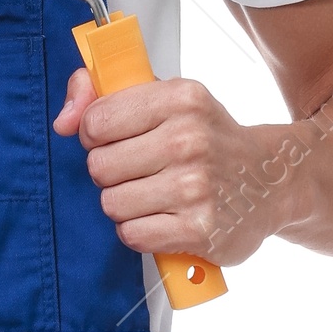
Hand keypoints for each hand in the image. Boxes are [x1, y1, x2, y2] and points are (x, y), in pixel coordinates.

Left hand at [54, 68, 294, 266]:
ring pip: (112, 204)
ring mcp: (195, 187)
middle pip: (99, 166)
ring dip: (125, 206)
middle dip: (112, 174)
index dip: (97, 136)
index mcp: (181, 98)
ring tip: (155, 196)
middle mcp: (189, 139)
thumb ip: (103, 96)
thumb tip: (62, 121)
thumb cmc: (207, 139)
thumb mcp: (166, 100)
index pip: (96, 121)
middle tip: (143, 171)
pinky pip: (132, 235)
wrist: (270, 182)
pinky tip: (163, 219)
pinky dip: (140, 231)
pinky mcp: (199, 229)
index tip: (118, 139)